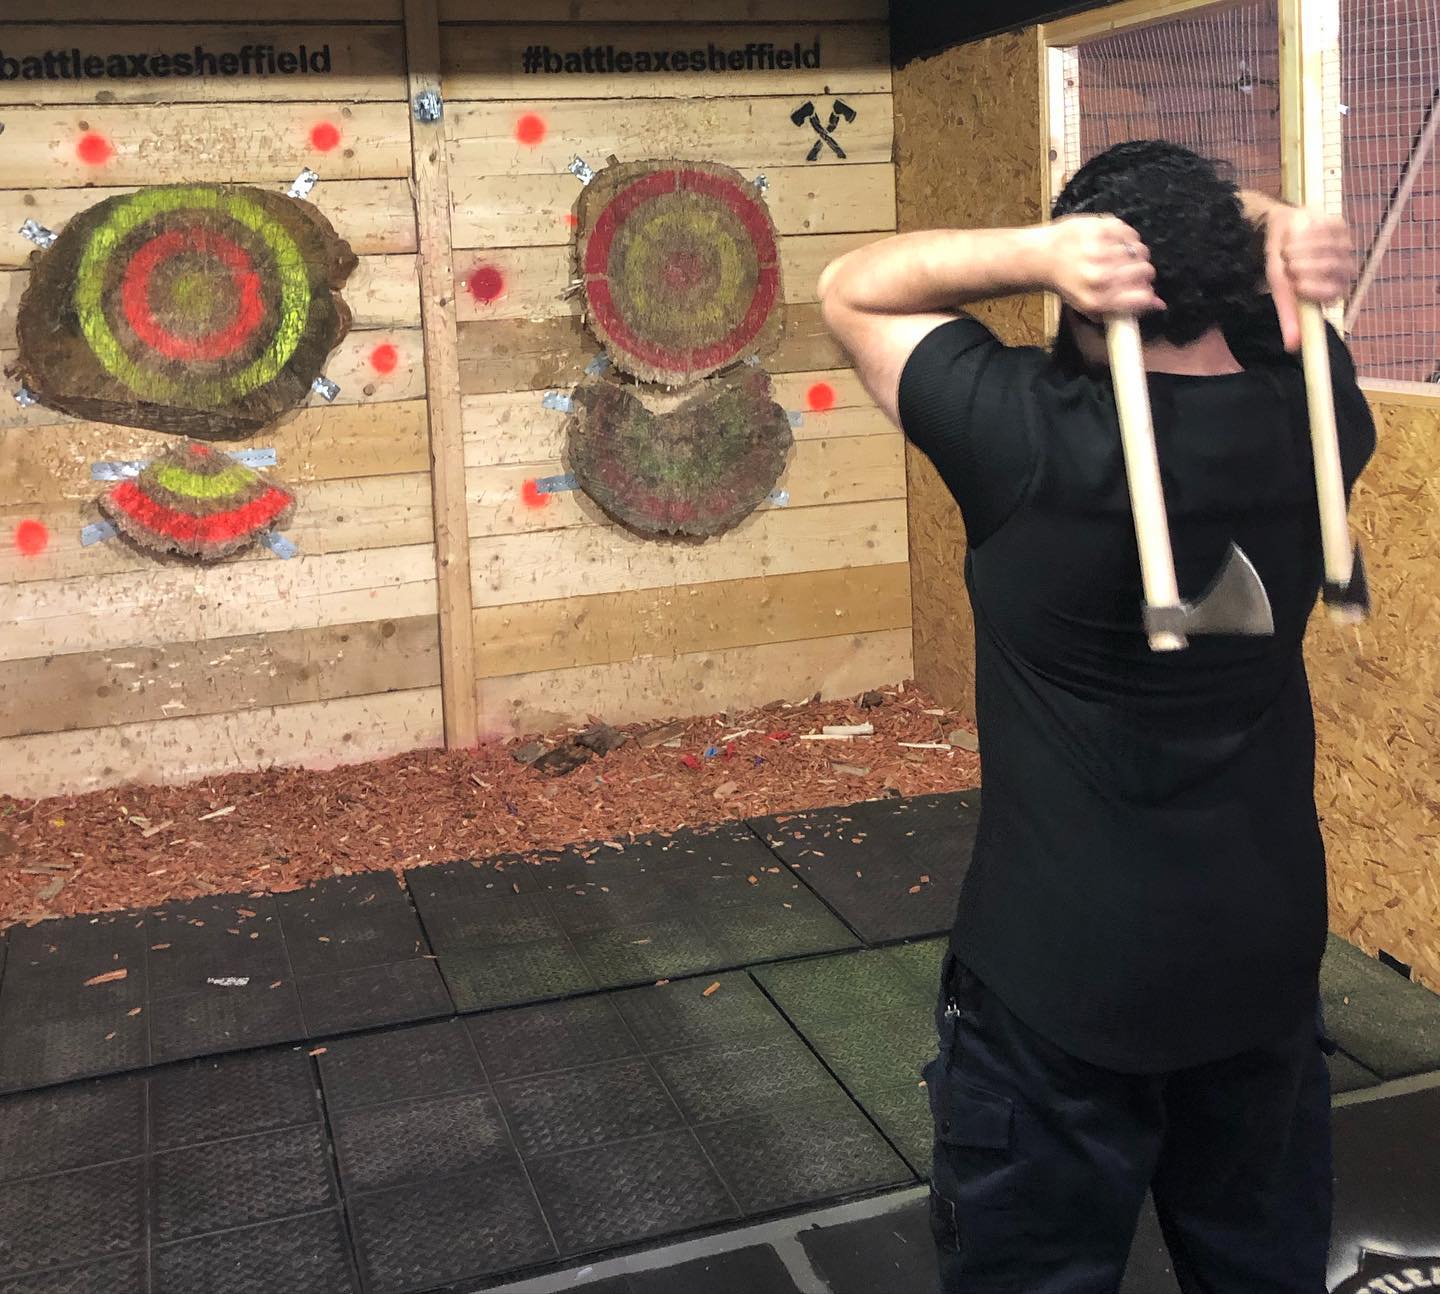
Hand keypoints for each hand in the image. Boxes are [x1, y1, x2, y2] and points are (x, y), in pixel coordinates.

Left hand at [1042, 215, 1164, 318]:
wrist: (1042, 258)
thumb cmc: (1068, 284)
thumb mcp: (1090, 305)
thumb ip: (1124, 308)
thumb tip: (1160, 304)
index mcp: (1097, 300)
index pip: (1142, 297)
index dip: (1148, 294)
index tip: (1144, 290)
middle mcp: (1099, 277)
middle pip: (1145, 272)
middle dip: (1144, 273)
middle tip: (1133, 270)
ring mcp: (1100, 251)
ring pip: (1140, 251)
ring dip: (1136, 254)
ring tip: (1122, 256)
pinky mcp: (1099, 229)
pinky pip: (1131, 233)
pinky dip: (1128, 238)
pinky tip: (1116, 243)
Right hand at [1263, 206, 1352, 349]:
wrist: (1279, 231)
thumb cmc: (1282, 264)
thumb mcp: (1281, 291)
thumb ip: (1290, 316)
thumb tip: (1292, 347)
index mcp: (1332, 289)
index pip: (1335, 293)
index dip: (1317, 289)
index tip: (1297, 286)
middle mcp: (1343, 269)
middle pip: (1334, 268)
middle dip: (1308, 267)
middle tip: (1289, 266)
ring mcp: (1344, 246)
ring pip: (1331, 249)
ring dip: (1304, 250)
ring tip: (1287, 250)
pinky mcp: (1340, 226)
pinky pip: (1328, 231)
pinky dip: (1308, 234)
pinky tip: (1297, 236)